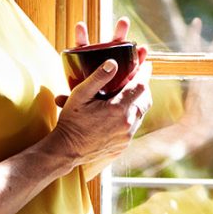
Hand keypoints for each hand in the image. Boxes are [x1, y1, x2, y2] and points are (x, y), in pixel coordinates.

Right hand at [49, 18, 152, 165]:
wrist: (66, 150)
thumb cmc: (71, 122)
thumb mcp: (80, 95)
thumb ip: (98, 77)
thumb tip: (113, 63)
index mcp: (118, 109)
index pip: (140, 86)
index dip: (144, 73)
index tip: (146, 64)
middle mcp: (127, 124)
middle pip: (145, 99)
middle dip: (143, 87)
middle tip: (137, 78)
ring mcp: (126, 137)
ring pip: (141, 113)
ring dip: (137, 101)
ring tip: (128, 92)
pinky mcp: (123, 145)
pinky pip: (134, 126)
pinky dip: (131, 116)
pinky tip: (120, 111)